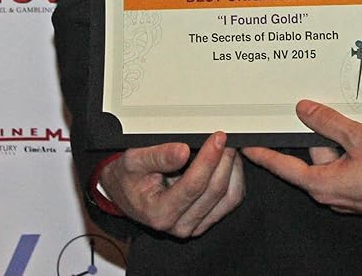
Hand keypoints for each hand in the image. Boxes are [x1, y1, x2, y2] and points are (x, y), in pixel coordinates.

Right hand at [100, 132, 244, 237]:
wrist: (126, 191)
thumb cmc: (129, 176)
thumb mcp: (133, 161)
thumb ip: (157, 156)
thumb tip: (182, 151)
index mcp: (160, 214)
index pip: (194, 186)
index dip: (209, 159)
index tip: (218, 137)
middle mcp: (179, 225)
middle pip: (215, 191)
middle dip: (224, 160)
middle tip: (225, 136)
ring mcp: (195, 225)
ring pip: (229, 197)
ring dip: (233, 169)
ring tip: (227, 146)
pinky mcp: (206, 219)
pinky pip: (231, 200)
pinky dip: (235, 178)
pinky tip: (227, 161)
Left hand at [242, 100, 361, 223]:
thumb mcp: (360, 138)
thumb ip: (329, 122)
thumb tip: (303, 110)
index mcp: (324, 184)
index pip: (285, 167)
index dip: (264, 155)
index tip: (247, 147)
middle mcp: (333, 194)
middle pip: (314, 156)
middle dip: (320, 133)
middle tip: (320, 108)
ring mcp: (350, 195)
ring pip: (335, 158)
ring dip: (341, 139)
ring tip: (357, 122)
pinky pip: (350, 164)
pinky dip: (353, 148)